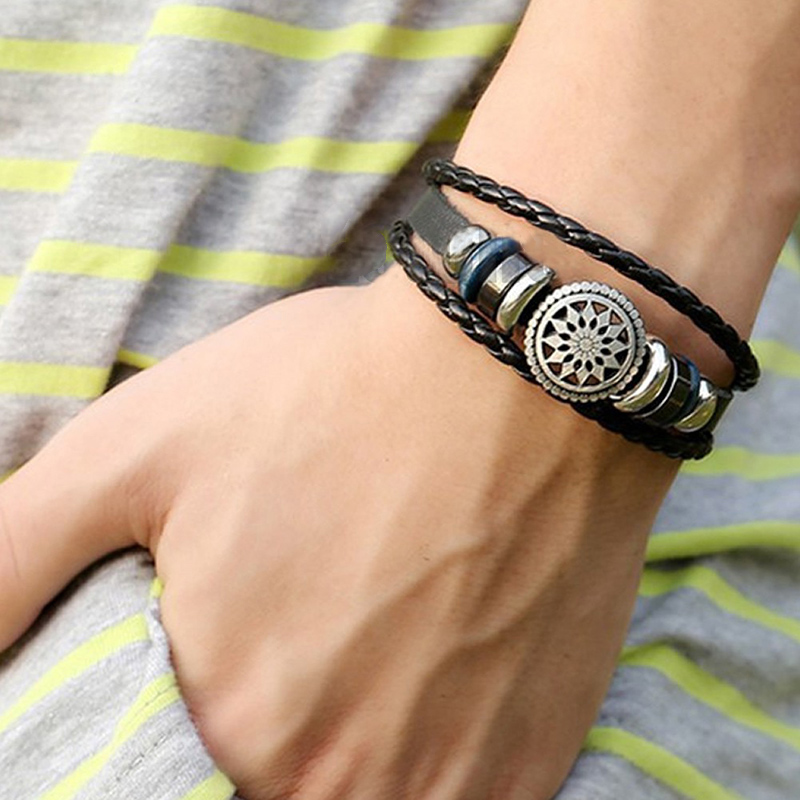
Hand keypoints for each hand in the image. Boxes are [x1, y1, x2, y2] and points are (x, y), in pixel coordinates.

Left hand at [0, 261, 677, 798]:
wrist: (520, 371)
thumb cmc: (334, 396)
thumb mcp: (139, 445)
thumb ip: (14, 555)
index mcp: (232, 722)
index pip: (168, 783)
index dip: (188, 722)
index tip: (233, 653)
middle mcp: (342, 781)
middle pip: (274, 785)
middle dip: (277, 721)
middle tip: (310, 623)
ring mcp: (452, 782)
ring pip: (368, 794)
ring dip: (357, 736)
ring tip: (377, 630)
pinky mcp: (532, 759)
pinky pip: (458, 793)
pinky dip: (434, 741)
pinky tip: (440, 649)